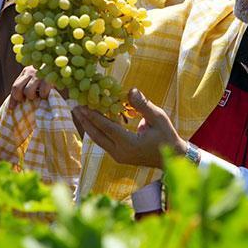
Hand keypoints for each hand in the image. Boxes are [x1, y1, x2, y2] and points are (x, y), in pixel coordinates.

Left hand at [9, 65, 53, 109]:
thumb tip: (17, 104)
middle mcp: (31, 71)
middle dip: (20, 98)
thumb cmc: (52, 77)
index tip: (12, 108)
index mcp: (26, 71)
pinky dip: (44, 96)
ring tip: (39, 96)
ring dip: (33, 97)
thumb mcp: (38, 79)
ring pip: (28, 91)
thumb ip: (29, 85)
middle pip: (17, 87)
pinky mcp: (49, 78)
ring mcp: (39, 74)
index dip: (13, 99)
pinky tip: (47, 95)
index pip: (14, 86)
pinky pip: (42, 92)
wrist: (64, 67)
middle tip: (27, 101)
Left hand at [72, 88, 187, 168]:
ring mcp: (119, 156)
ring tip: (80, 113)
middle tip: (75, 107)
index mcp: (130, 144)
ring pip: (99, 140)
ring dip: (89, 126)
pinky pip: (104, 142)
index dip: (94, 116)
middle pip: (97, 135)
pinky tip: (93, 120)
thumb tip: (130, 90)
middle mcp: (121, 153)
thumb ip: (143, 105)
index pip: (107, 128)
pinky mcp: (119, 156)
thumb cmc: (167, 136)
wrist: (172, 157)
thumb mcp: (158, 117)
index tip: (83, 106)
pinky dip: (98, 130)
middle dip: (85, 121)